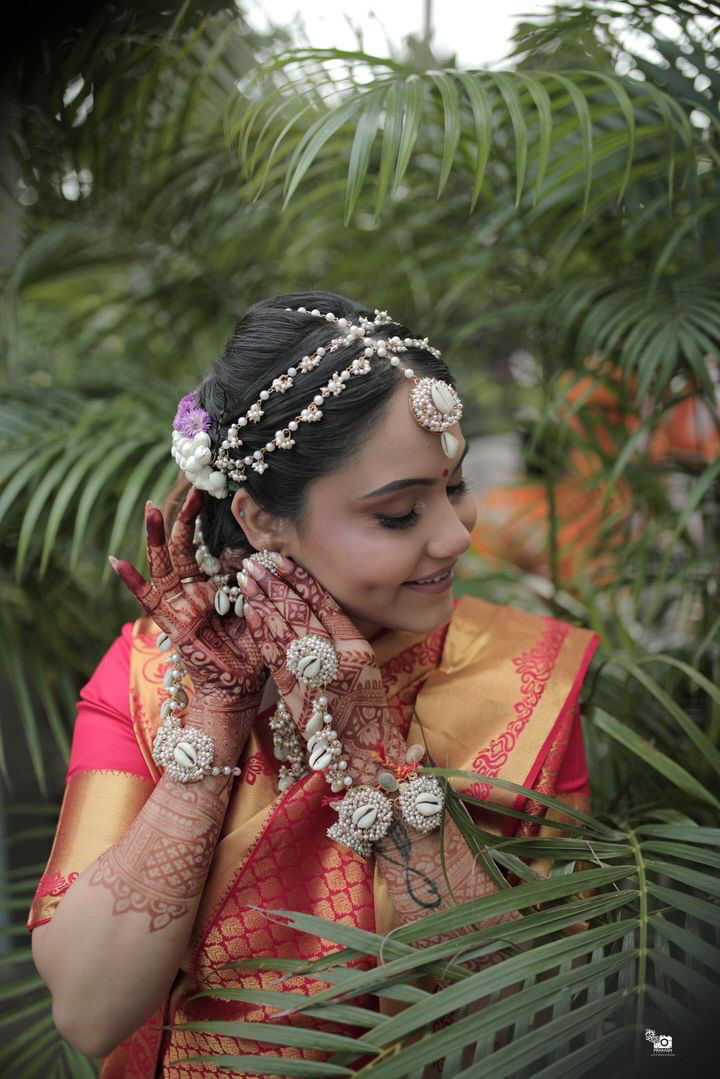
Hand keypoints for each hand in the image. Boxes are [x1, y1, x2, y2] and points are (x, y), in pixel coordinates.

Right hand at [110, 488, 265, 705]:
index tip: (221, 495)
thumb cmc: (254, 652)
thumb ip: (257, 586)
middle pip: (185, 548)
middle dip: (187, 519)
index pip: (210, 549)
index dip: (213, 527)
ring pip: (164, 564)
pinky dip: (132, 580)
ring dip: (157, 537)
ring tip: (151, 508)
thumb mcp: (261, 610)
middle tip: (194, 489)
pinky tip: (117, 560)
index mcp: (215, 588)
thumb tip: (251, 557)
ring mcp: (179, 606)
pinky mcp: (170, 622)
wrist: (238, 690)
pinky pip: (148, 599)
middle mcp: (194, 592)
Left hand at [240, 557, 407, 784]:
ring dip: (262, 602)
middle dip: (275, 586)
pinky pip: (275, 658)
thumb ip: (340, 635)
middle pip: (302, 614)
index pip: (326, 605)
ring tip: (246, 580)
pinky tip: (250, 613)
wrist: (362, 753)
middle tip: (255, 564)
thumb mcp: (363, 665)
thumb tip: (305, 601)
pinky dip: (261, 632)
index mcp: (359, 649)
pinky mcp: (295, 696)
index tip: (282, 561)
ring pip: (284, 632)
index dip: (301, 580)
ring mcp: (315, 679)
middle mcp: (339, 661)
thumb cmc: (363, 705)